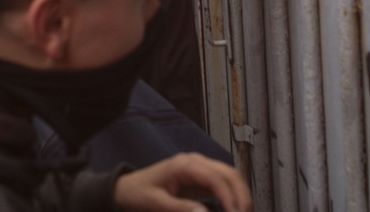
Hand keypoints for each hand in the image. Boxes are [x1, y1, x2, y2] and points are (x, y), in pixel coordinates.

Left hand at [113, 153, 251, 211]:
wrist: (127, 189)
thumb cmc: (138, 194)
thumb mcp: (155, 204)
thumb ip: (181, 209)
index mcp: (184, 165)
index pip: (216, 178)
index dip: (230, 198)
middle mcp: (195, 162)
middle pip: (229, 174)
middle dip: (241, 196)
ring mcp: (199, 167)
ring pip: (230, 176)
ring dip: (240, 195)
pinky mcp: (201, 177)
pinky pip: (223, 183)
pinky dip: (233, 195)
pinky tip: (234, 209)